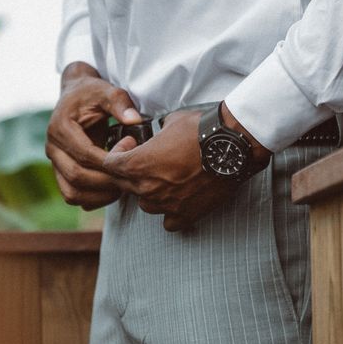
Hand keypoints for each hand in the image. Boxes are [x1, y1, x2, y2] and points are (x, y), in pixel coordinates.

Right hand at [45, 62, 141, 209]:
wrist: (77, 95)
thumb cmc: (93, 93)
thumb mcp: (108, 91)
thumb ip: (120, 102)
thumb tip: (134, 120)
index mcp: (61, 128)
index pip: (84, 154)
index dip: (109, 160)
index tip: (131, 155)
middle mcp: (53, 148)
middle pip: (76, 176)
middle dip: (107, 181)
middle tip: (131, 177)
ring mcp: (55, 163)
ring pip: (72, 192)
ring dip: (99, 196)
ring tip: (123, 188)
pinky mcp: (61, 172)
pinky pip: (73, 195)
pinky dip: (93, 199)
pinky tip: (113, 190)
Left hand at [100, 105, 271, 230]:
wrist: (232, 146)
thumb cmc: (201, 129)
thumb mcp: (170, 121)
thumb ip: (155, 133)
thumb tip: (155, 132)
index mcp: (138, 164)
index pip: (110, 165)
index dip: (118, 152)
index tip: (132, 145)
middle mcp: (147, 188)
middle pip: (125, 185)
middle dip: (132, 171)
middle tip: (150, 159)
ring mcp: (166, 204)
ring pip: (146, 204)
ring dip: (151, 192)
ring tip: (167, 178)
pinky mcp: (186, 214)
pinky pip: (168, 221)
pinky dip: (171, 212)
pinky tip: (179, 199)